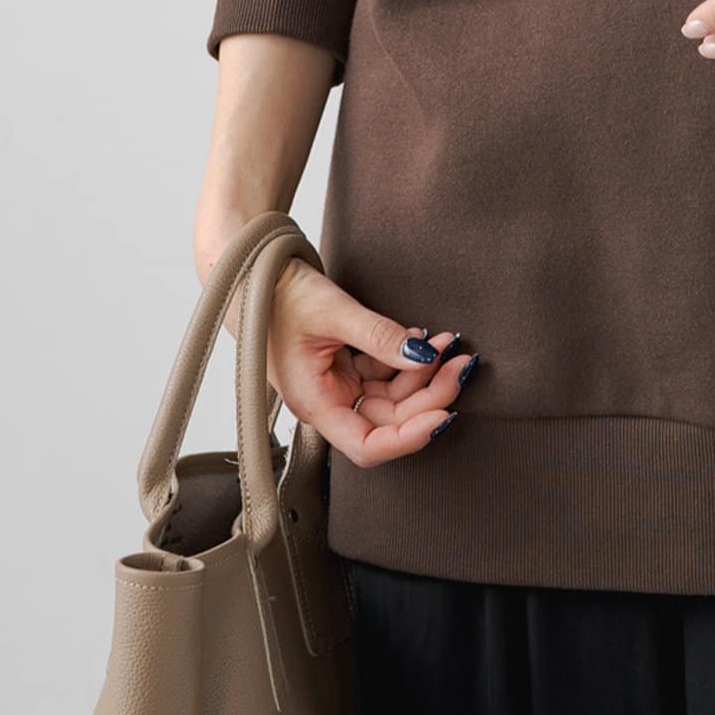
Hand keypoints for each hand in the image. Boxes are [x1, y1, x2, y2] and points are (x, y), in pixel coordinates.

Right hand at [250, 258, 475, 467]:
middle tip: (461, 365)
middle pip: (389, 419)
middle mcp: (327, 401)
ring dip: (423, 373)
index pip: (368, 444)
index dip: (410, 437)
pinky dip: (407, 356)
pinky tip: (427, 337)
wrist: (254, 270)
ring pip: (392, 395)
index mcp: (315, 403)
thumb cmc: (277, 294)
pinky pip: (384, 372)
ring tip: (450, 344)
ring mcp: (336, 384)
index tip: (445, 414)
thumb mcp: (334, 312)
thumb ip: (380, 336)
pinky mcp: (344, 365)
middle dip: (429, 395)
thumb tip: (424, 354)